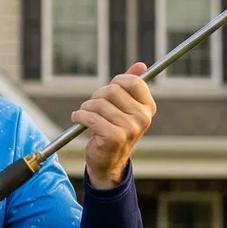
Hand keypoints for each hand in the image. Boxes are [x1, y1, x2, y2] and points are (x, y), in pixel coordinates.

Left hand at [75, 63, 155, 189]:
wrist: (108, 162)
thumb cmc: (114, 130)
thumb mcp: (124, 107)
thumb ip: (131, 86)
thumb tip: (140, 65)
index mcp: (148, 108)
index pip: (133, 81)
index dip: (116, 82)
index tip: (108, 91)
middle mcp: (143, 118)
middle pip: (112, 90)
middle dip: (97, 96)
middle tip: (93, 107)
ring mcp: (130, 128)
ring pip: (98, 104)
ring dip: (86, 108)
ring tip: (86, 116)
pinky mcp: (115, 137)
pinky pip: (90, 117)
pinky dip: (79, 116)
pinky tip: (78, 120)